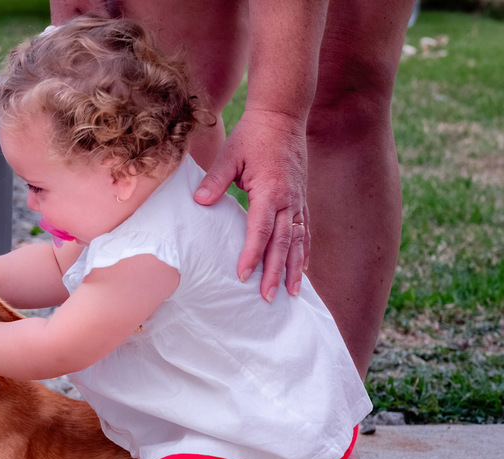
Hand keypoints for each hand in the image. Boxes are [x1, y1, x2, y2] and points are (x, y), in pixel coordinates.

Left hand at [193, 108, 309, 300]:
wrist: (283, 115)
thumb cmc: (253, 135)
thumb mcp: (230, 154)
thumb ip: (215, 180)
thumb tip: (199, 202)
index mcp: (270, 190)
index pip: (260, 230)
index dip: (251, 255)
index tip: (243, 276)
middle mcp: (288, 199)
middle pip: (282, 243)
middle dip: (276, 272)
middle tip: (269, 297)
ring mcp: (298, 200)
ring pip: (298, 242)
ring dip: (295, 269)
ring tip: (292, 294)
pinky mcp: (301, 199)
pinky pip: (304, 231)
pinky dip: (304, 252)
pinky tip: (303, 269)